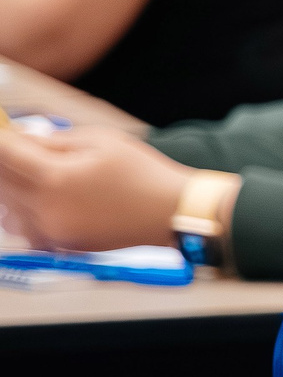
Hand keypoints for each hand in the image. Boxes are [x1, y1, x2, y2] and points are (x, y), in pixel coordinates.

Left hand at [0, 126, 193, 251]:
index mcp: (56, 178)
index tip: (4, 131)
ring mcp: (52, 230)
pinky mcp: (60, 245)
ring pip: (6, 209)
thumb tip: (20, 140)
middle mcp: (47, 208)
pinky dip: (22, 214)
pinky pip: (24, 229)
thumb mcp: (101, 141)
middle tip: (19, 151)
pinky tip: (40, 201)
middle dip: (6, 162)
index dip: (2, 139)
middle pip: (1, 182)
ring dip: (10, 190)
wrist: (171, 212)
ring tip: (29, 176)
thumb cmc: (142, 172)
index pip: (6, 154)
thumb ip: (54, 140)